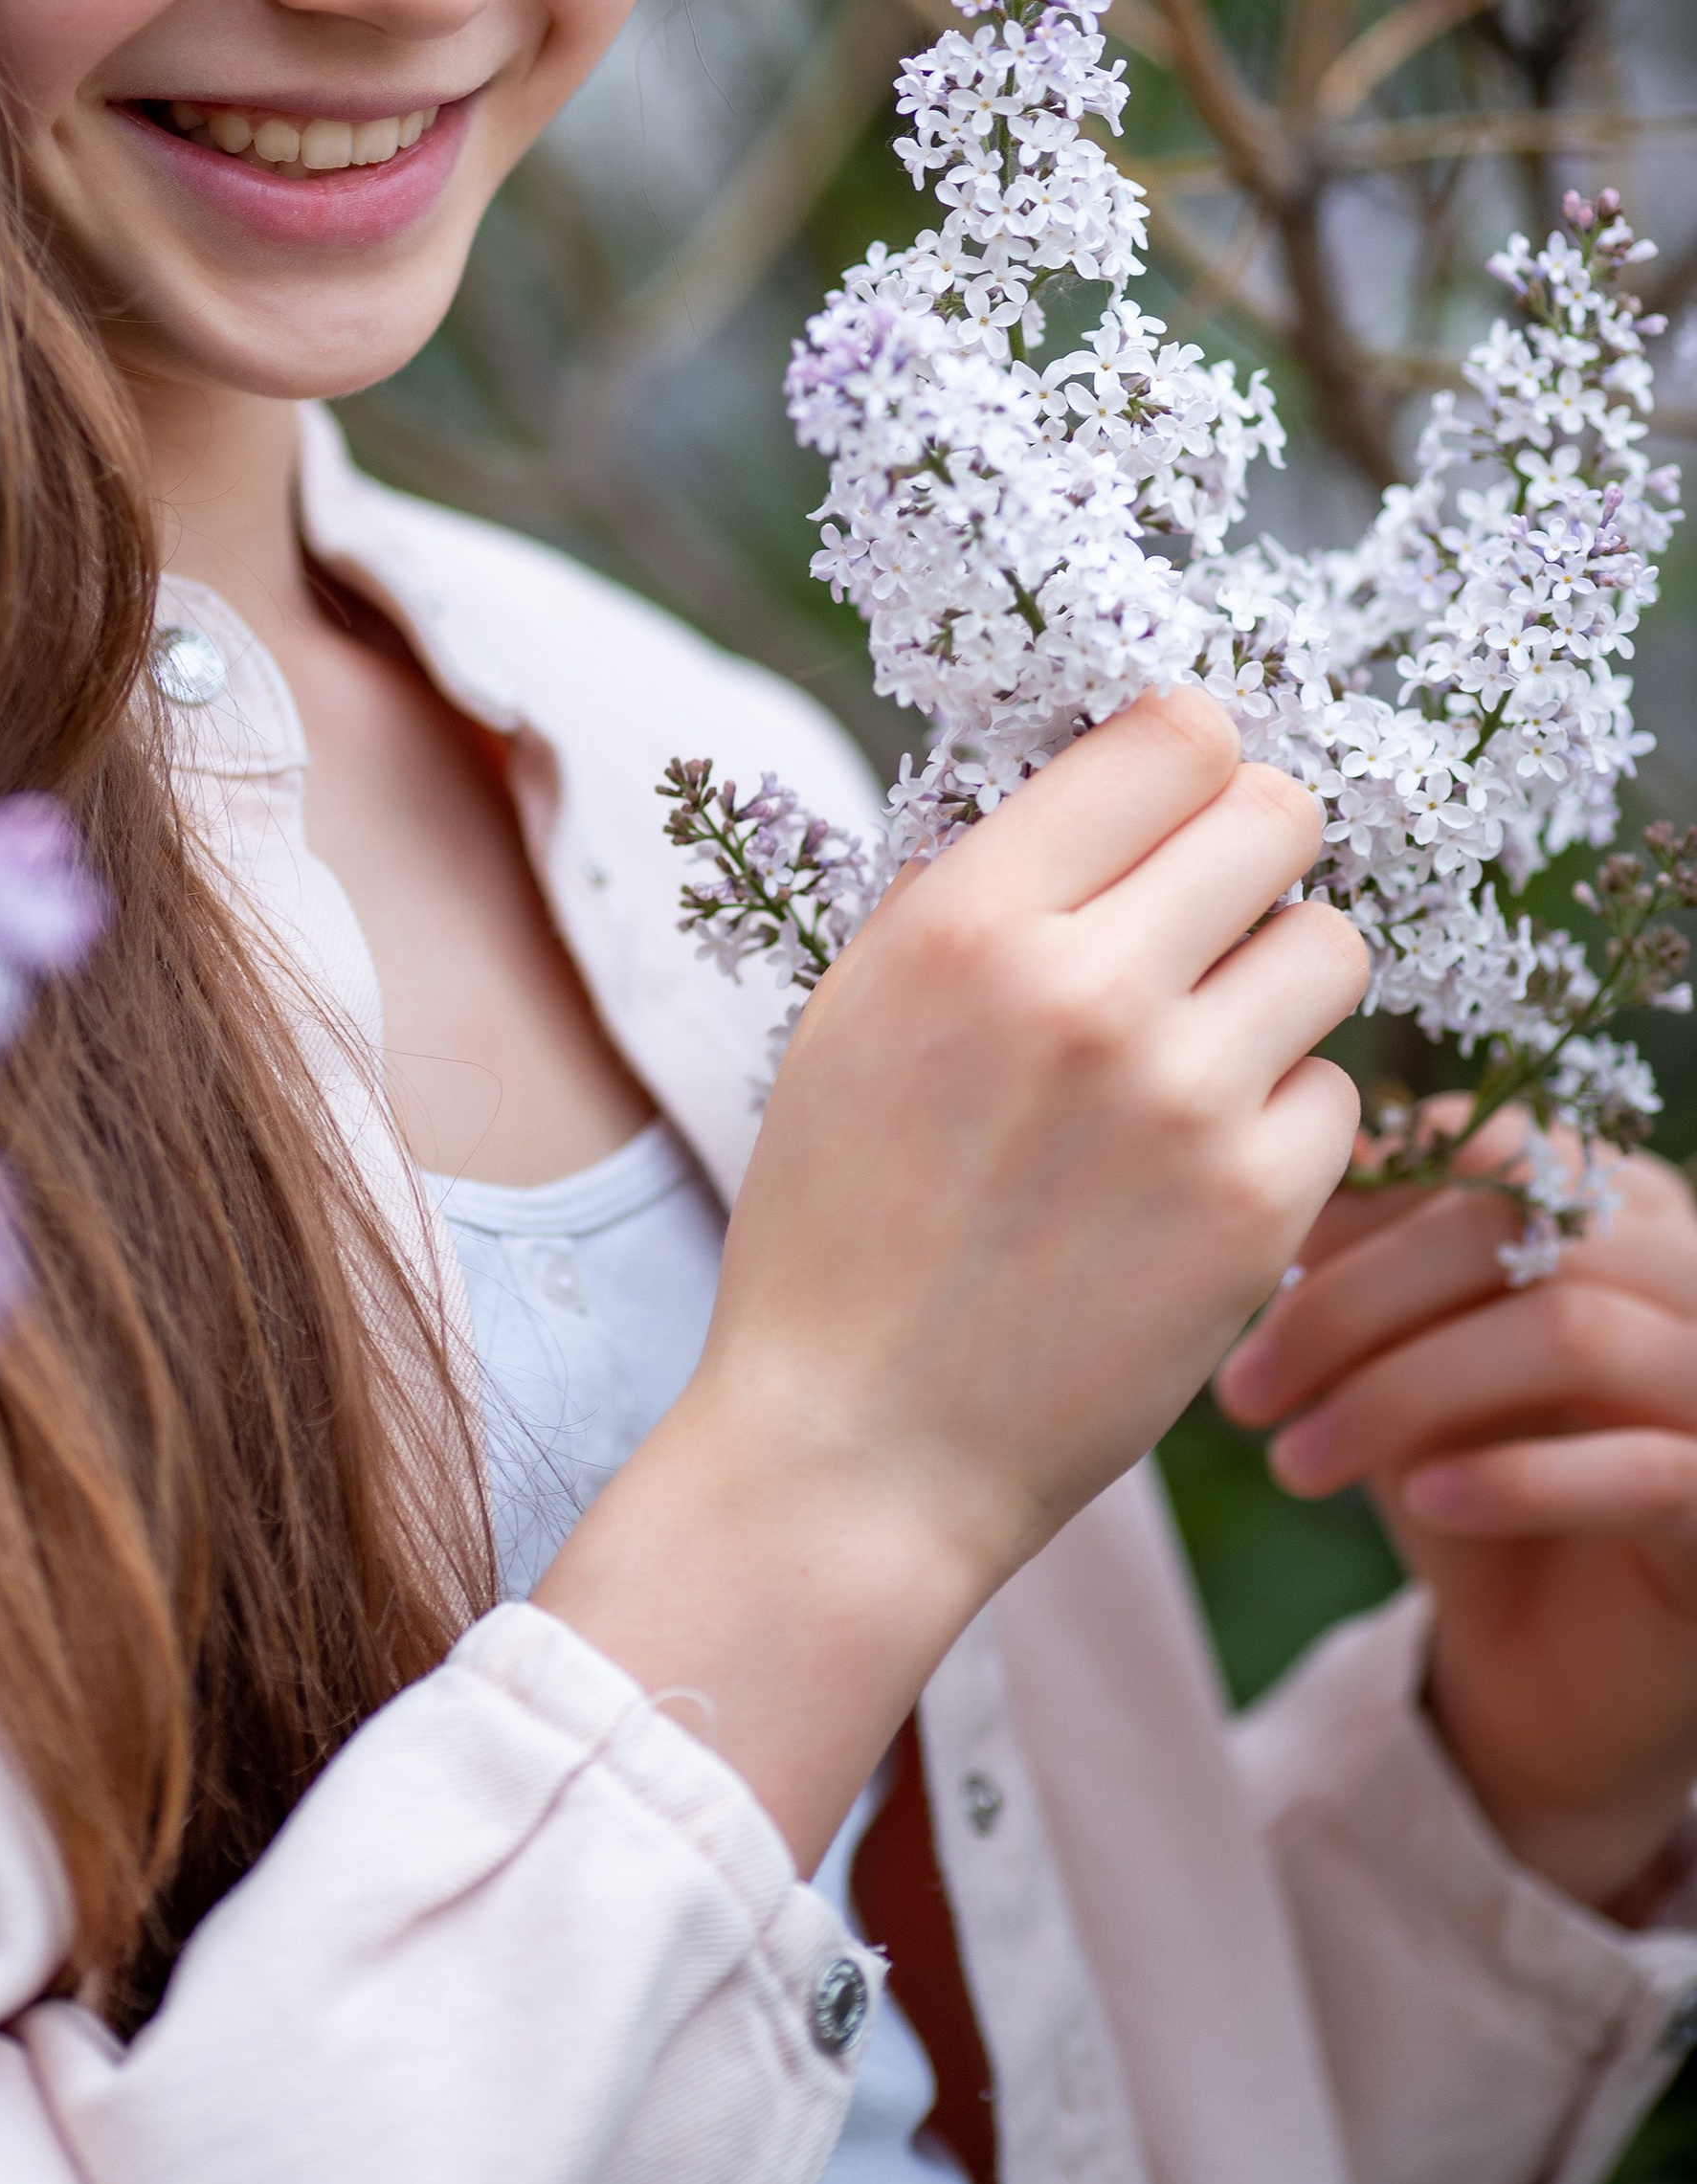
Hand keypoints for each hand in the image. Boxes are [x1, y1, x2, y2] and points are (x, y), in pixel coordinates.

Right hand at [539, 687, 1365, 1864]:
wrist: (858, 1445)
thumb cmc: (844, 1219)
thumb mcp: (860, 1008)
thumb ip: (981, 888)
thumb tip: (1107, 792)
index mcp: (970, 918)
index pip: (1170, 738)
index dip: (1185, 762)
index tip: (1169, 809)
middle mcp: (1088, 988)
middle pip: (1277, 814)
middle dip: (1248, 852)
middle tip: (1204, 917)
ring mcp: (1188, 1101)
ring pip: (1331, 945)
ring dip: (1277, 980)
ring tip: (1199, 1045)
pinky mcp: (1260, 1211)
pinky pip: (1338, 1093)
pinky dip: (1281, 1118)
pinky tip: (1195, 1165)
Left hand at [1217, 1120, 1696, 1911]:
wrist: (1550, 1671)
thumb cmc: (1466, 1477)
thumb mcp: (1399, 1355)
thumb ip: (1366, 1259)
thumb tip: (1295, 1180)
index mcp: (1621, 1209)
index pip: (1498, 1149)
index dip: (1366, 1201)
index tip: (1252, 1268)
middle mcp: (1692, 1275)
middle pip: (1524, 1227)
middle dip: (1358, 1300)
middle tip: (1243, 1388)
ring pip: (1574, 1333)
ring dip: (1406, 1393)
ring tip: (1294, 1462)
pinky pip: (1642, 1471)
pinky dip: (1518, 1478)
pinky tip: (1422, 1500)